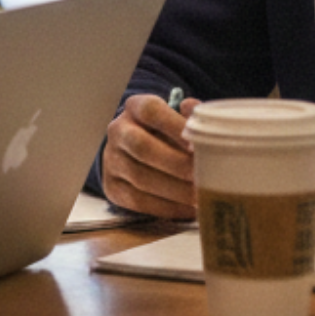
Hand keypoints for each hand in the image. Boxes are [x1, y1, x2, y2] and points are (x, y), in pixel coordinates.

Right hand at [101, 92, 199, 219]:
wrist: (136, 152)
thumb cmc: (166, 133)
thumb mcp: (177, 118)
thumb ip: (191, 116)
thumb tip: (196, 111)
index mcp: (135, 107)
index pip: (150, 111)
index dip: (175, 126)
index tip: (198, 143)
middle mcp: (118, 131)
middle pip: (142, 147)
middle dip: (176, 164)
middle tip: (202, 176)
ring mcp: (112, 161)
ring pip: (140, 177)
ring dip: (175, 190)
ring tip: (200, 196)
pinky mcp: (112, 188)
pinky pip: (138, 201)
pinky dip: (167, 207)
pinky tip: (188, 208)